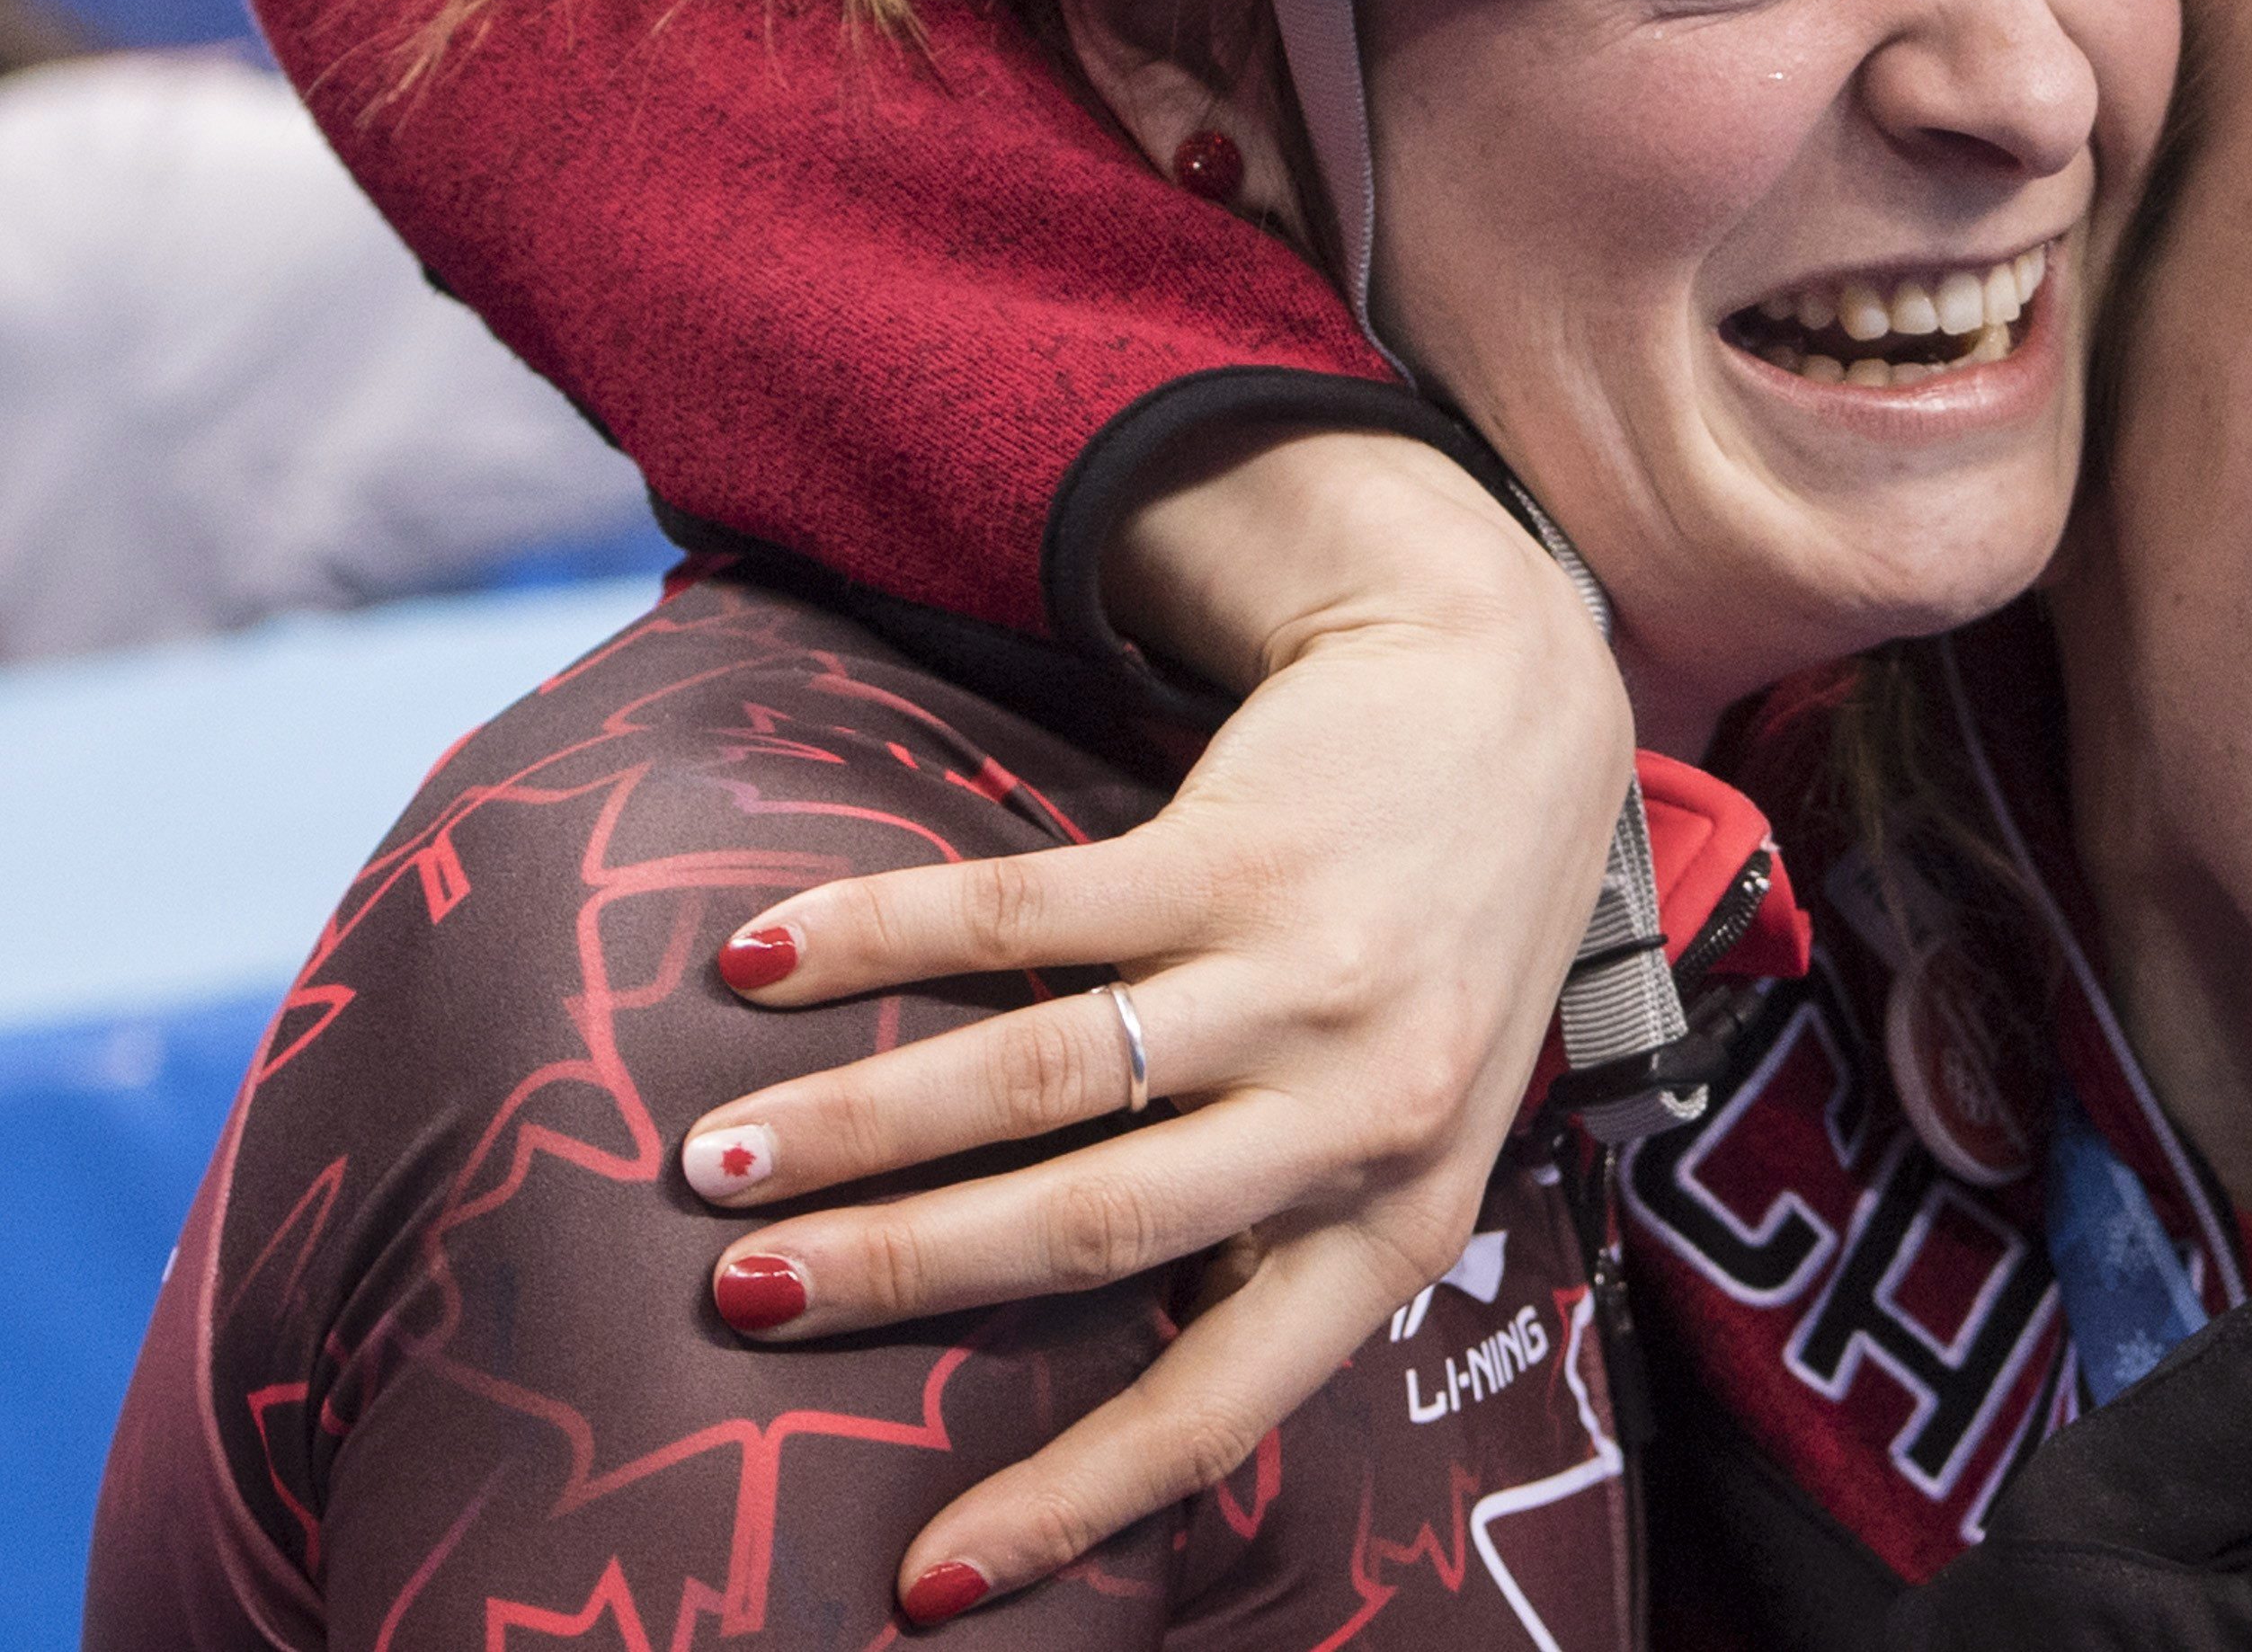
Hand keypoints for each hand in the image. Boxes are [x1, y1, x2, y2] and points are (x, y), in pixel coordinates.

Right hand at [672, 429, 1633, 1613]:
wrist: (1518, 706)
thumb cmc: (1441, 943)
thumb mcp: (1410, 1117)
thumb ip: (1277, 1222)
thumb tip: (1083, 1362)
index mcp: (1398, 1219)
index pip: (1223, 1400)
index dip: (1074, 1499)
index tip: (925, 1583)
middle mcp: (1359, 1112)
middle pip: (1091, 1232)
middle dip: (896, 1280)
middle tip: (736, 1299)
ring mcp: (1303, 977)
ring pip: (1041, 1080)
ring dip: (855, 1126)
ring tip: (714, 1161)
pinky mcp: (1241, 849)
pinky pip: (1027, 912)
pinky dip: (879, 938)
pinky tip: (761, 962)